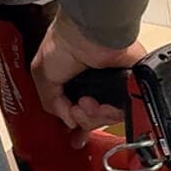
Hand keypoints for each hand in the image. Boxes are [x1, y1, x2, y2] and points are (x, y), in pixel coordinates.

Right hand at [32, 11, 147, 149]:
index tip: (76, 138)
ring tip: (87, 103)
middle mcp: (94, 85)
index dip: (76, 126)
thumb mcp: (43, 75)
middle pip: (91, 120)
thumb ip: (52, 103)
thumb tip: (69, 121)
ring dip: (92, 117)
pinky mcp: (128, 86)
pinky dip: (110, 113)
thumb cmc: (64, 42)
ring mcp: (111, 87)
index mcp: (74, 81)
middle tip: (77, 108)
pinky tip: (100, 106)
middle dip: (82, 120)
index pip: (76, 111)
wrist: (89, 32)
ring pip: (106, 119)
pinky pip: (123, 111)